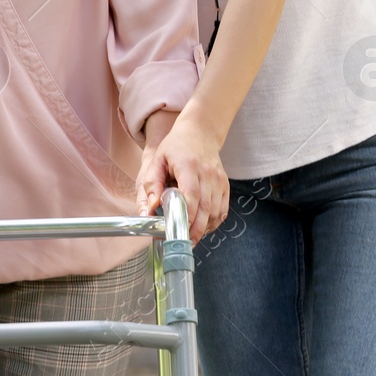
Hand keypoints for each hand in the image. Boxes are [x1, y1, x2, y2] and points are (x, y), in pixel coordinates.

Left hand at [135, 113, 228, 240]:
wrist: (200, 133)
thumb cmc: (175, 147)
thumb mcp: (157, 160)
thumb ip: (152, 184)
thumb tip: (150, 209)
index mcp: (190, 166)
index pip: (192, 195)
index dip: (186, 216)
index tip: (176, 230)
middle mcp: (208, 174)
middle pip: (205, 209)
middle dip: (194, 230)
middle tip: (181, 242)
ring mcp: (219, 181)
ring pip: (215, 213)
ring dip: (204, 229)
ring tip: (189, 238)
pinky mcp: (225, 186)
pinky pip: (222, 210)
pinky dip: (212, 222)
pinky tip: (201, 227)